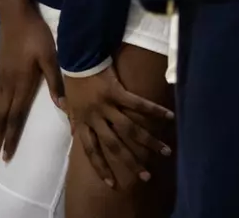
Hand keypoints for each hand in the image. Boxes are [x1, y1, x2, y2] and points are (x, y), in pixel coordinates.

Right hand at [0, 0, 63, 166]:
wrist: (15, 14)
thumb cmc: (36, 35)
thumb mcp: (51, 56)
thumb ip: (56, 81)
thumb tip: (63, 106)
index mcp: (21, 83)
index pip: (15, 117)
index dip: (11, 137)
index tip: (6, 156)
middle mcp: (7, 85)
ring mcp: (0, 78)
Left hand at [61, 67, 173, 189]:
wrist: (77, 55)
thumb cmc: (74, 78)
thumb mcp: (69, 100)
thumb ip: (71, 115)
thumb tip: (69, 127)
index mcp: (82, 120)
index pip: (90, 150)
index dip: (101, 167)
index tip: (112, 184)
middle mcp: (94, 116)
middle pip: (113, 145)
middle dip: (130, 162)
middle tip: (146, 176)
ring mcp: (106, 105)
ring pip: (129, 129)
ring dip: (148, 142)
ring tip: (165, 152)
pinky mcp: (117, 91)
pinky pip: (138, 104)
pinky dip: (154, 110)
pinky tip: (169, 117)